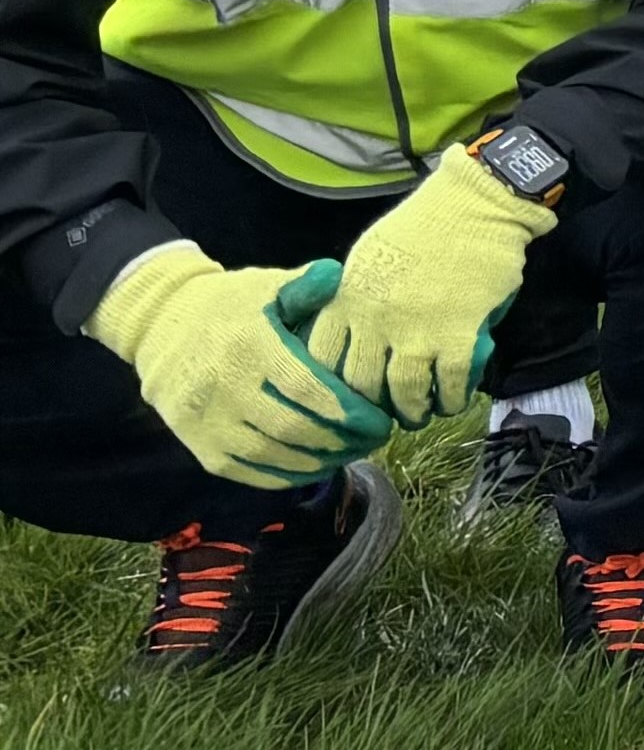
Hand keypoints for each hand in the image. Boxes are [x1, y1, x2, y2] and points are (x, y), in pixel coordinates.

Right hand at [83, 246, 389, 487]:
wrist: (157, 325)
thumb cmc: (229, 305)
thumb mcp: (266, 287)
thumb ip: (305, 286)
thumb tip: (337, 274)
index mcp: (250, 346)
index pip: (306, 388)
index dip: (347, 411)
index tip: (380, 420)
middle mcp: (224, 387)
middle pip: (292, 427)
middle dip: (341, 440)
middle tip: (374, 440)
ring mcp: (206, 420)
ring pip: (269, 454)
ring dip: (318, 461)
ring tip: (351, 452)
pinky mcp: (196, 443)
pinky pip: (245, 470)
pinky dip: (284, 475)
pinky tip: (314, 466)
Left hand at [303, 148, 553, 427]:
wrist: (476, 204)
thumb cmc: (424, 224)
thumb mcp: (368, 256)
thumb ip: (354, 298)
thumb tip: (351, 334)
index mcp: (348, 300)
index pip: (322, 359)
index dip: (330, 384)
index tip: (343, 392)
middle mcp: (375, 322)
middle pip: (361, 385)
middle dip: (370, 407)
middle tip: (381, 414)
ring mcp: (417, 331)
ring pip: (405, 393)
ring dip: (412, 411)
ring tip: (419, 414)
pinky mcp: (459, 335)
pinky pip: (452, 384)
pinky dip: (452, 399)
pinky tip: (454, 401)